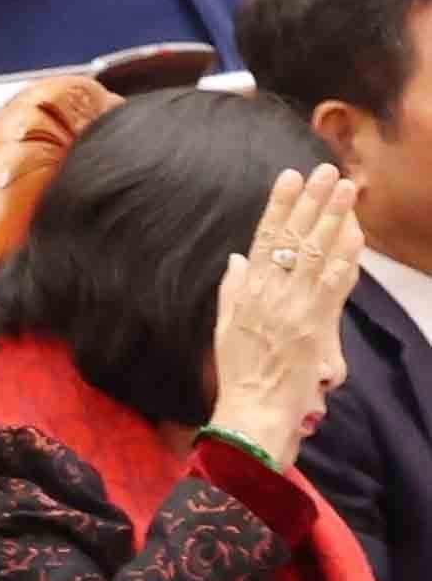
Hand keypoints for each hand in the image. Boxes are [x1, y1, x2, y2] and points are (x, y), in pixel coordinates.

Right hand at [212, 160, 357, 459]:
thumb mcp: (225, 327)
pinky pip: (333, 284)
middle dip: (310, 201)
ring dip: (333, 218)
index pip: (264, 237)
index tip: (289, 176)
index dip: (278, 205)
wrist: (252, 409)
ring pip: (315, 252)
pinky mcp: (314, 324)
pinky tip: (354, 233)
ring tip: (346, 189)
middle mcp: (269, 293)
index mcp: (246, 291)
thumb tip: (237, 259)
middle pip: (292, 237)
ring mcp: (293, 307)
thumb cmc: (239, 373)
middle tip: (326, 170)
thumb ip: (231, 289)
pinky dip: (345, 257)